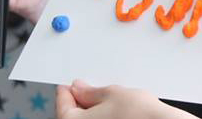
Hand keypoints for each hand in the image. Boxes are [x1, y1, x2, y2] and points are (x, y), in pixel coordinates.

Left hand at [57, 81, 196, 118]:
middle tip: (82, 88)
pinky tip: (110, 110)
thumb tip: (78, 89)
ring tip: (100, 98)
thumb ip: (90, 92)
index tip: (65, 85)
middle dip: (77, 102)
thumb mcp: (111, 93)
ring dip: (89, 110)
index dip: (64, 93)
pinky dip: (100, 118)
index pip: (62, 106)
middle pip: (72, 117)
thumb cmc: (138, 113)